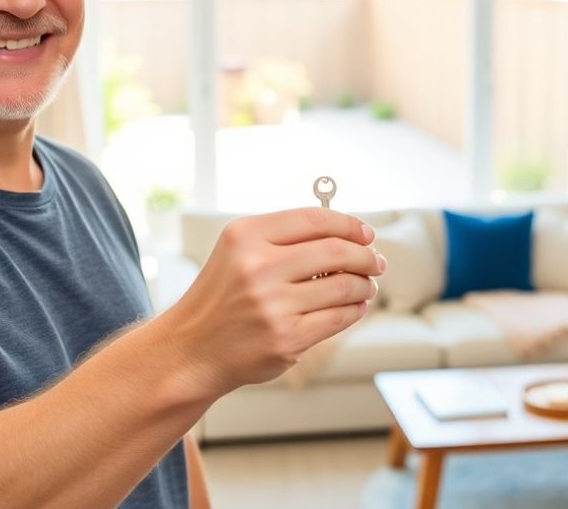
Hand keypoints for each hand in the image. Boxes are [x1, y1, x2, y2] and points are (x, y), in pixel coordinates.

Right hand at [161, 207, 385, 395]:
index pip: (314, 219)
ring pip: (344, 286)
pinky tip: (355, 306)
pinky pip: (338, 317)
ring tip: (366, 286)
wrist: (192, 348)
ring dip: (364, 285)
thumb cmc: (221, 297)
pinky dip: (355, 310)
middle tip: (375, 261)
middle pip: (336, 251)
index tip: (365, 233)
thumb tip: (347, 234)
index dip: (349, 224)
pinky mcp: (286, 338)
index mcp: (245, 236)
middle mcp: (257, 267)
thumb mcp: (238, 251)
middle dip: (366, 256)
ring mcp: (272, 305)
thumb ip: (283, 237)